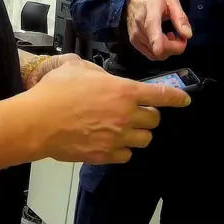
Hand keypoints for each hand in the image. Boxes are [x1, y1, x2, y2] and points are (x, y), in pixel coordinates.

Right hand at [22, 57, 190, 163]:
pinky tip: (110, 142)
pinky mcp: (105, 155)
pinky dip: (122, 149)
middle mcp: (126, 115)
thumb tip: (100, 77)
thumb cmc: (56, 91)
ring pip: (144, 140)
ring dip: (137, 134)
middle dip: (148, 116)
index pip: (160, 95)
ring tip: (122, 129)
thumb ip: (97, 71)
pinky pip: (126, 155)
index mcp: (123, 91)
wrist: (38, 121)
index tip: (185, 100)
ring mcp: (117, 138)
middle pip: (154, 120)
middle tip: (135, 113)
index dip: (176, 98)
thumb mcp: (77, 68)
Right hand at [125, 0, 192, 60]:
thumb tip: (187, 35)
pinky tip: (161, 39)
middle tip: (179, 35)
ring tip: (168, 35)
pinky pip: (152, 55)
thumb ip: (181, 18)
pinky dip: (160, 51)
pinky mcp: (134, 43)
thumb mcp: (171, 2)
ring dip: (168, 48)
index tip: (163, 48)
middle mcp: (140, 27)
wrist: (131, 0)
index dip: (157, 43)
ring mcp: (136, 36)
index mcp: (151, 13)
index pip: (152, 30)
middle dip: (176, 46)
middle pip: (160, 48)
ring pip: (157, 54)